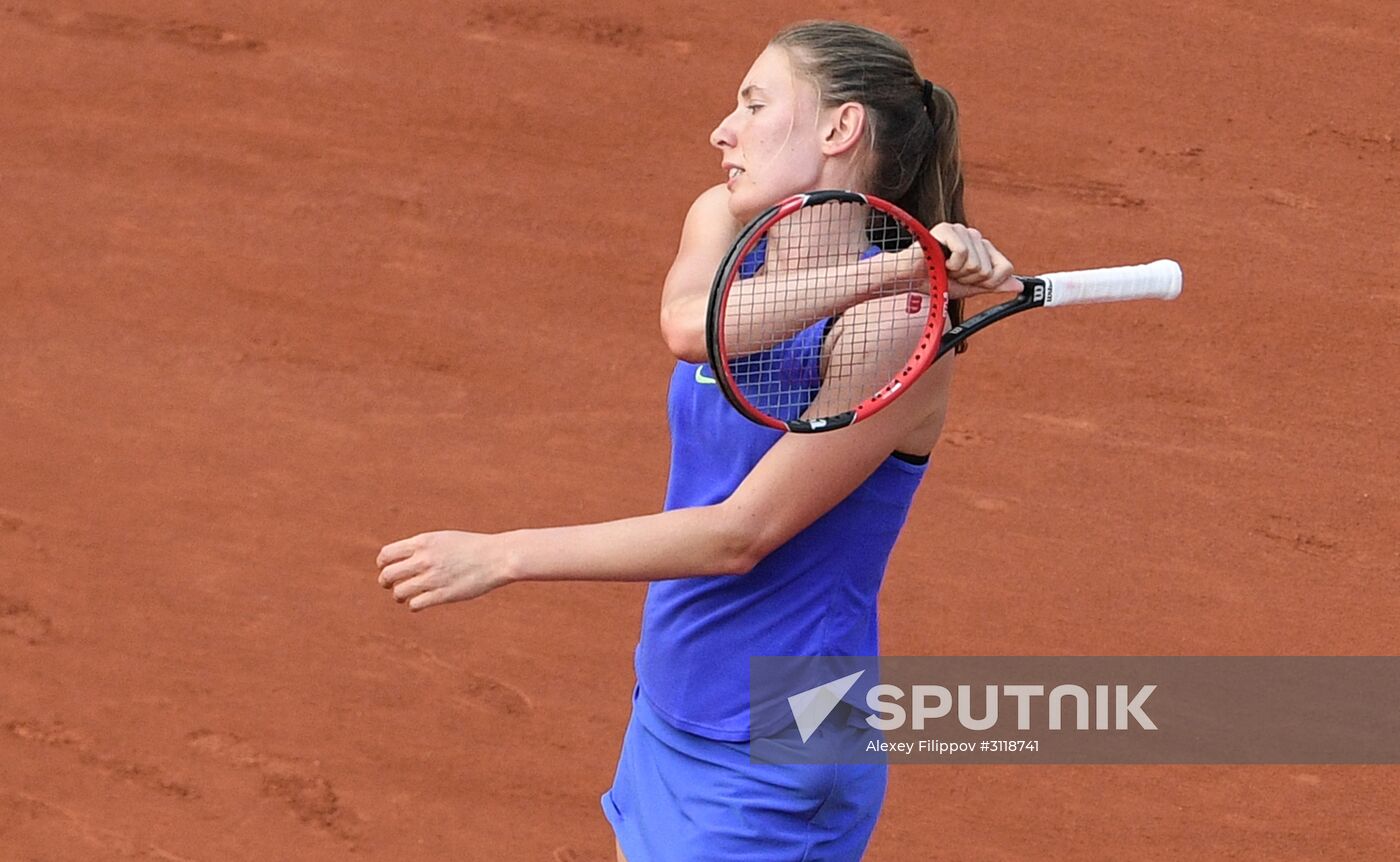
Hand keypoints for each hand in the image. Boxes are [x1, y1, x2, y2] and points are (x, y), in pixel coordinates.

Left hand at [376, 530, 512, 611]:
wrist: (497, 557)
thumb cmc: (471, 547)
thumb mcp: (443, 539)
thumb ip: (422, 547)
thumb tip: (401, 558)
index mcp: (423, 542)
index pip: (387, 555)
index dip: (382, 564)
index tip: (387, 569)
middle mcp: (425, 559)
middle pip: (388, 575)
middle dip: (386, 582)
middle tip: (390, 586)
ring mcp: (433, 578)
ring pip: (399, 592)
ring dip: (398, 596)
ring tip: (404, 597)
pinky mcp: (443, 595)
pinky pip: (415, 604)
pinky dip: (413, 605)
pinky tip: (419, 603)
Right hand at [930, 223, 1017, 298]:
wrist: (909, 279)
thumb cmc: (937, 281)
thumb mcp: (970, 288)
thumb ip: (994, 285)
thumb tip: (1019, 285)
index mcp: (983, 248)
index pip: (1006, 268)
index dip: (990, 282)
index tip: (970, 282)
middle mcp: (975, 236)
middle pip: (989, 269)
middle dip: (969, 279)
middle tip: (951, 274)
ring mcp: (962, 230)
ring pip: (976, 263)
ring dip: (957, 273)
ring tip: (943, 267)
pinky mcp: (947, 229)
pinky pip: (962, 253)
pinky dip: (950, 264)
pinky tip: (939, 260)